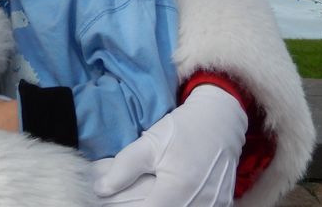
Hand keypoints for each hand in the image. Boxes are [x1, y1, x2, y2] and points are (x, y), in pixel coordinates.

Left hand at [94, 85, 246, 206]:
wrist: (220, 122)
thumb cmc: (183, 130)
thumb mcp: (150, 143)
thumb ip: (124, 167)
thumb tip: (100, 190)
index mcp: (177, 191)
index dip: (124, 206)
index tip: (110, 198)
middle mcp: (197, 205)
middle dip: (136, 204)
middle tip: (124, 194)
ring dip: (156, 203)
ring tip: (146, 192)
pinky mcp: (220, 205)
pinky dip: (175, 203)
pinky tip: (164, 194)